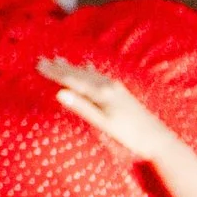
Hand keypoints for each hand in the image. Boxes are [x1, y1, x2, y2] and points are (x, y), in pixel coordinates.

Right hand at [40, 60, 196, 168]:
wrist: (158, 138)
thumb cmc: (130, 135)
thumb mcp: (103, 124)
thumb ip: (82, 107)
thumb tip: (59, 93)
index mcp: (101, 92)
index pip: (72, 80)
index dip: (54, 72)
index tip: (38, 64)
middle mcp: (107, 85)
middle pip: (78, 73)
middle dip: (59, 66)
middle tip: (41, 58)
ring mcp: (114, 86)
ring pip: (87, 72)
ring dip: (71, 66)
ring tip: (57, 58)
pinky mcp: (120, 90)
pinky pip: (97, 75)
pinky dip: (87, 70)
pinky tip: (86, 66)